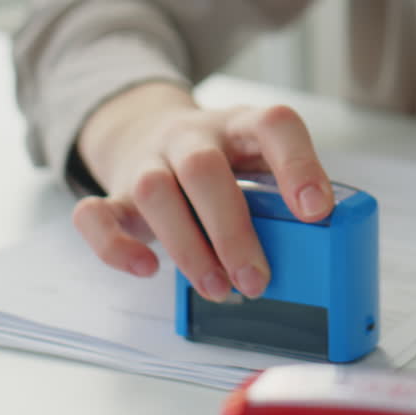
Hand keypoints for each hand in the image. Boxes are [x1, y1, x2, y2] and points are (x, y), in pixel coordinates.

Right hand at [70, 82, 333, 301]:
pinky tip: (146, 269)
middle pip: (204, 168)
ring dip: (187, 247)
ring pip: (154, 190)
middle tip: (256, 280)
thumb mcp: (257, 163)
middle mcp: (192, 136)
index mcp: (241, 125)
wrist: (148, 130)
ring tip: (216, 289)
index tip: (318, 212)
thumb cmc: (223, 163)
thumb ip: (282, 199)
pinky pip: (95, 213)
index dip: (298, 164)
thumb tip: (320, 257)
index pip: (274, 125)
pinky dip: (114, 245)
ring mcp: (149, 160)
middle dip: (232, 230)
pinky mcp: (115, 193)